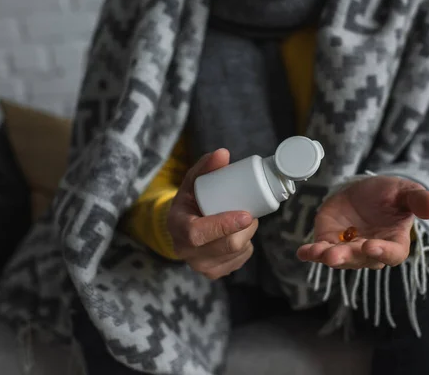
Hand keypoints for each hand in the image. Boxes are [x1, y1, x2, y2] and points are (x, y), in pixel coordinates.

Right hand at [166, 149, 257, 279]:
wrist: (182, 230)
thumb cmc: (190, 202)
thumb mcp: (192, 183)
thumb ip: (205, 167)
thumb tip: (223, 153)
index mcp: (178, 228)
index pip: (200, 233)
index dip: (224, 225)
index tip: (246, 214)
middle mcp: (187, 253)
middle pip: (227, 245)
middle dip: (246, 227)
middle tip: (250, 212)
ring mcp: (202, 266)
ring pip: (237, 252)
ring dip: (248, 235)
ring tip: (244, 220)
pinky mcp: (215, 273)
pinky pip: (241, 259)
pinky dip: (246, 245)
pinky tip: (240, 235)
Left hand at [297, 176, 428, 269]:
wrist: (364, 190)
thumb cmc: (389, 194)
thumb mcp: (405, 191)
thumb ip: (418, 200)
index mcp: (393, 242)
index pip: (391, 254)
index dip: (382, 252)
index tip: (371, 246)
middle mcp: (370, 251)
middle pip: (360, 259)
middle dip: (347, 257)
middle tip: (335, 255)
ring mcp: (348, 249)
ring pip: (339, 258)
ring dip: (328, 257)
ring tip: (318, 253)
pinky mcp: (329, 242)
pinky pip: (320, 251)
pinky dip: (311, 252)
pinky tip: (302, 252)